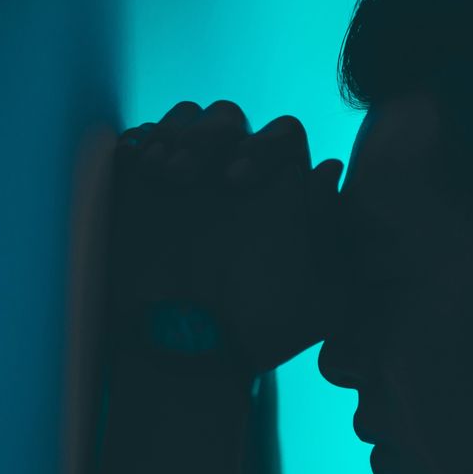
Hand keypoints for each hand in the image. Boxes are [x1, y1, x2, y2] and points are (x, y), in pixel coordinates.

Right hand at [109, 100, 345, 374]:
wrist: (190, 355)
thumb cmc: (260, 331)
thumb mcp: (319, 298)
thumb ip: (332, 236)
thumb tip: (330, 167)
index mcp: (282, 192)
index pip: (283, 134)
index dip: (266, 143)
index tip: (238, 179)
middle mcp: (237, 178)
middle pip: (230, 118)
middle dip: (213, 135)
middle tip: (196, 175)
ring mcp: (188, 179)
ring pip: (187, 120)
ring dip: (178, 136)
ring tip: (167, 176)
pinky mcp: (141, 186)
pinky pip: (140, 139)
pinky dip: (140, 143)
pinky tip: (141, 170)